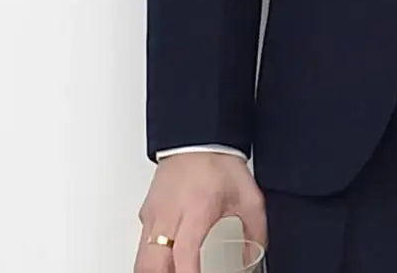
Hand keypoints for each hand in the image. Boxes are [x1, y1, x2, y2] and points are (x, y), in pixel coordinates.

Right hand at [135, 153, 265, 272]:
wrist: (198, 137)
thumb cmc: (219, 162)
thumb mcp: (248, 195)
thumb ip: (255, 229)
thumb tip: (253, 256)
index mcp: (197, 209)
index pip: (184, 255)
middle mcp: (170, 215)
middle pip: (152, 266)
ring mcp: (154, 216)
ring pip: (141, 261)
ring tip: (176, 271)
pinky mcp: (145, 216)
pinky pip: (141, 247)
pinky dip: (151, 261)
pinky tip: (167, 263)